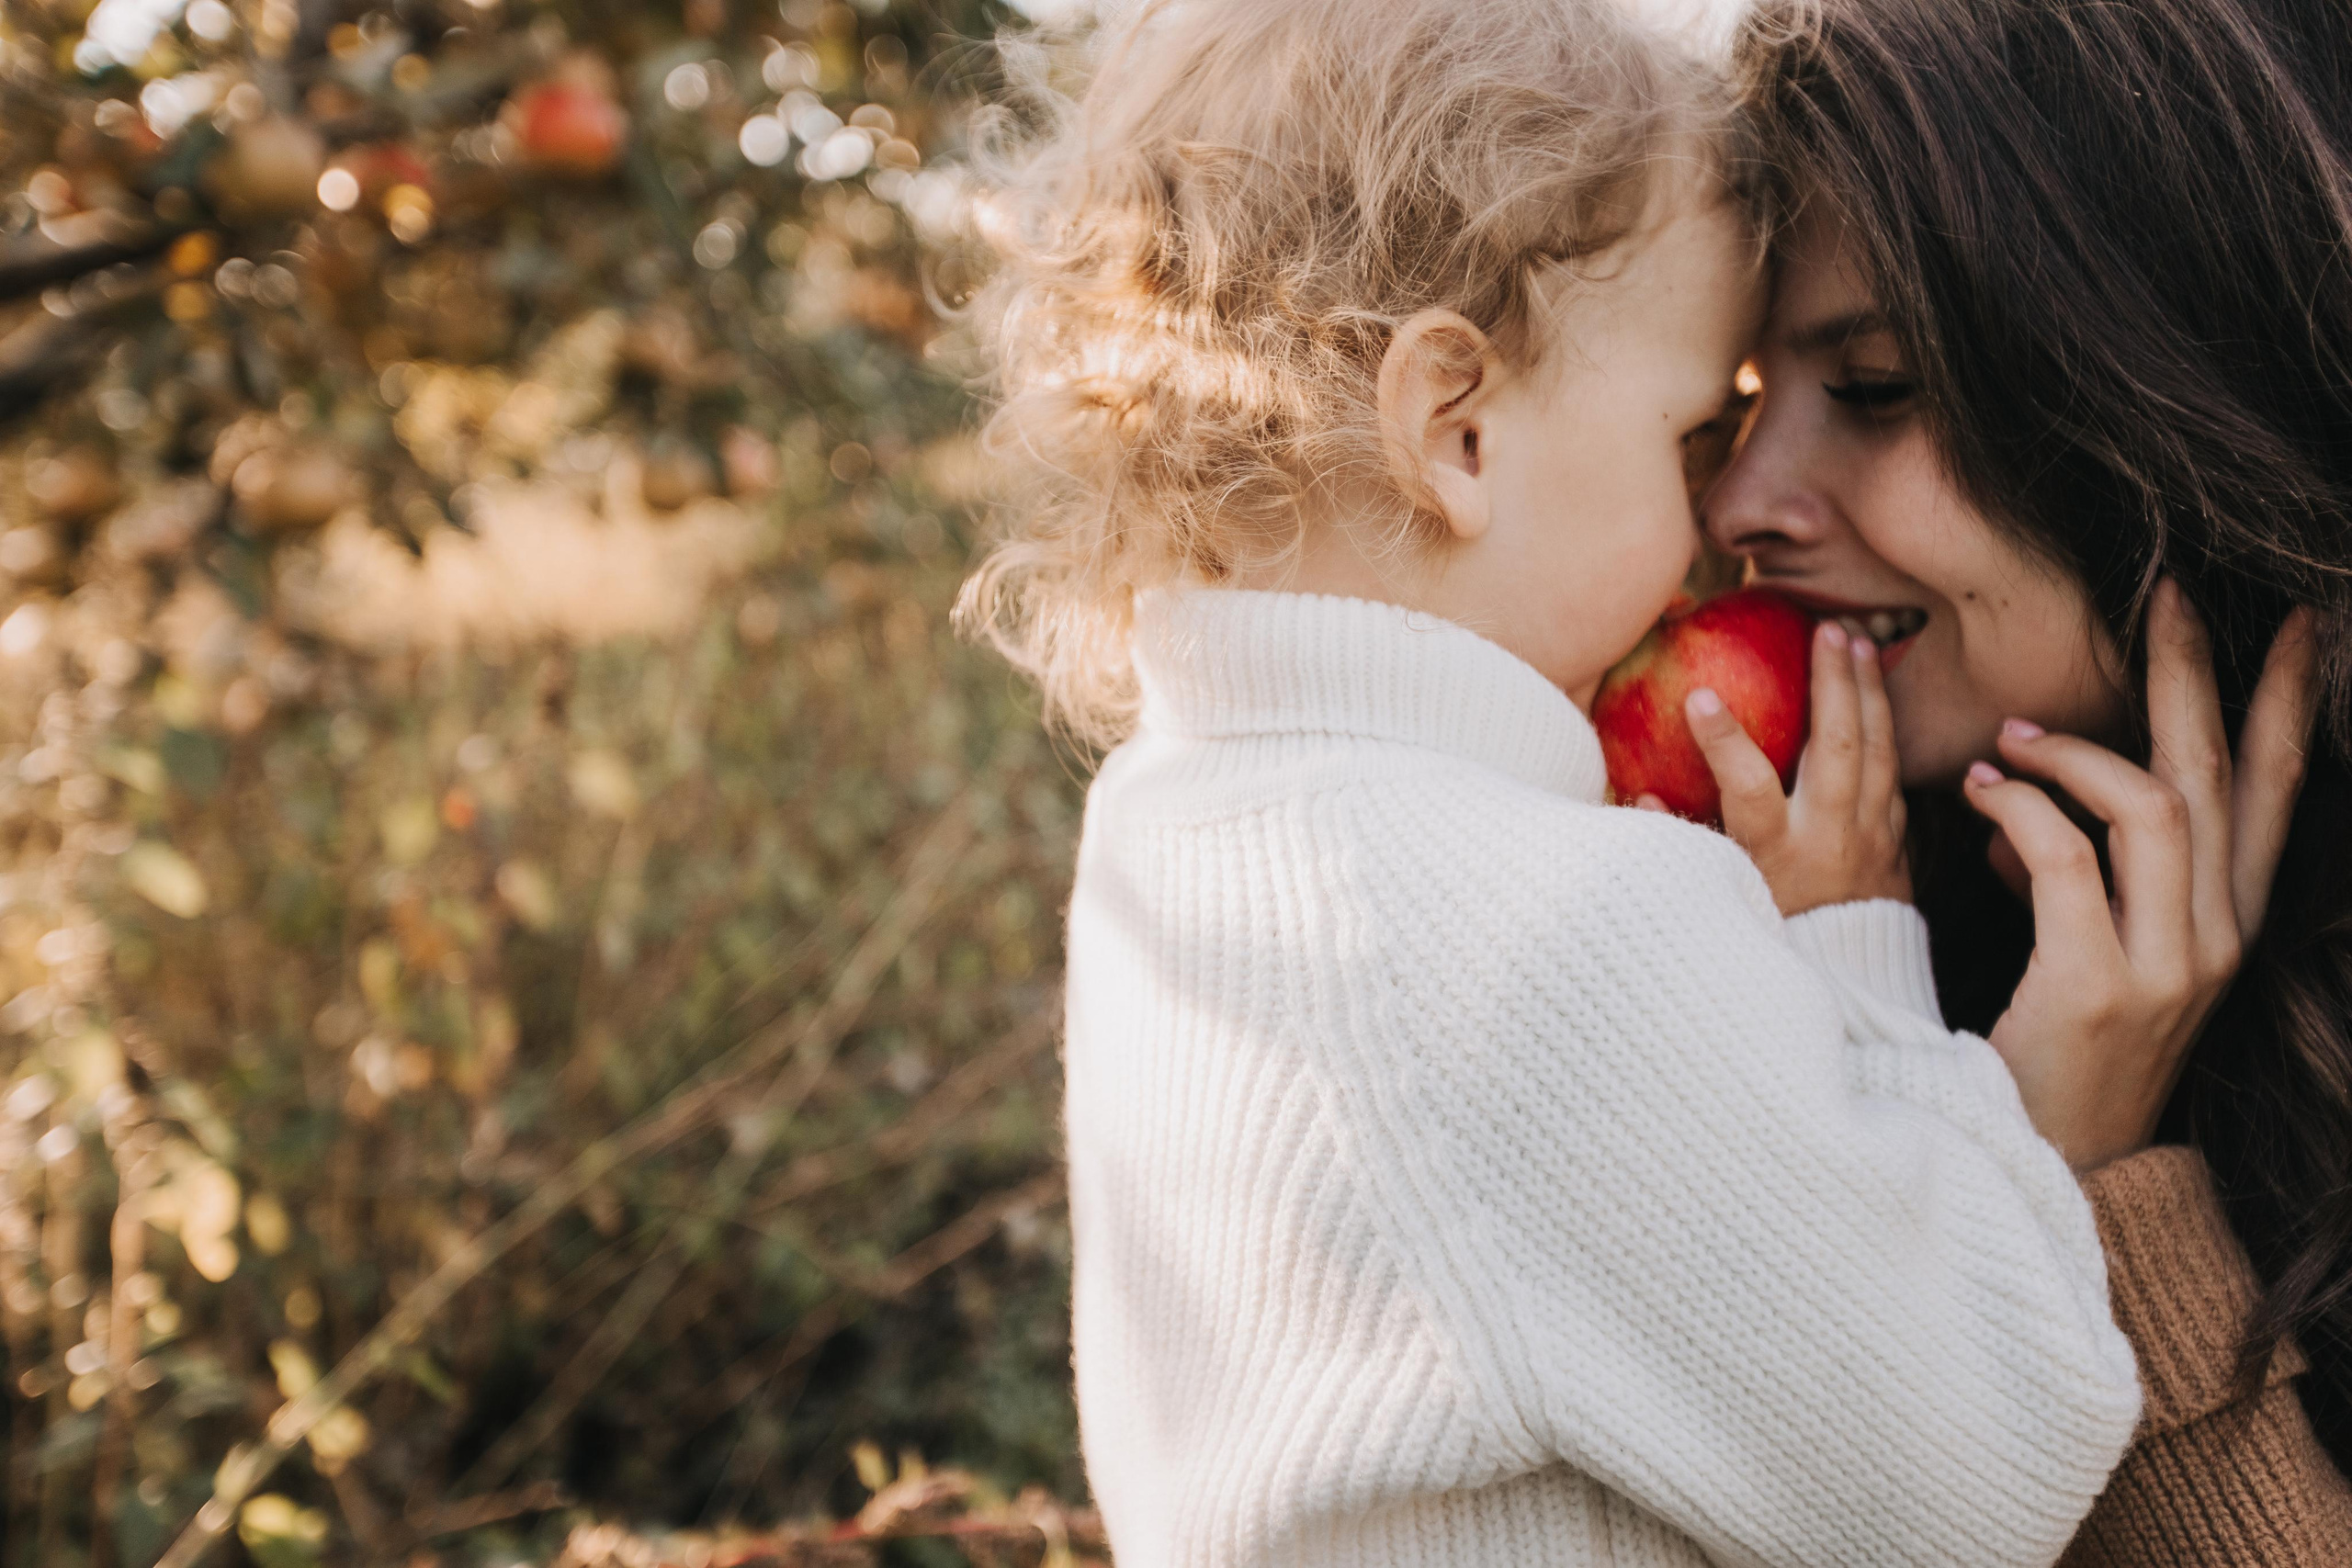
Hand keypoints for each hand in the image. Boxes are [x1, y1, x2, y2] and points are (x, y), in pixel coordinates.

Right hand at [1654, 620, 1911, 916]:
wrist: (1844, 975)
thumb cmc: (1768, 925)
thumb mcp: (1721, 889)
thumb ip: (1681, 841)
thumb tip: (1640, 797)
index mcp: (1777, 853)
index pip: (1750, 787)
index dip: (1725, 742)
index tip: (1701, 695)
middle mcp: (1830, 838)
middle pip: (1838, 749)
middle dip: (1833, 684)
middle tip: (1826, 629)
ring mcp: (1872, 836)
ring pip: (1879, 750)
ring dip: (1870, 690)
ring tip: (1859, 640)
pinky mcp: (1896, 837)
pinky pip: (1895, 771)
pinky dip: (1887, 725)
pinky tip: (1877, 690)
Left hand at [1961, 582, 2316, 1170]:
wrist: (2049, 1167)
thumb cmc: (2054, 1049)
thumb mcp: (2084, 946)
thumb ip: (2073, 868)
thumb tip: (2021, 793)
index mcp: (2227, 924)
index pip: (2275, 794)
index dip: (2284, 706)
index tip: (2292, 625)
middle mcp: (2218, 938)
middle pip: (2223, 777)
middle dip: (2196, 678)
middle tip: (2167, 595)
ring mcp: (2171, 965)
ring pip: (2158, 806)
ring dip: (2082, 751)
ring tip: (2015, 730)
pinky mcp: (2103, 986)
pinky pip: (2071, 859)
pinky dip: (2024, 808)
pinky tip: (1981, 787)